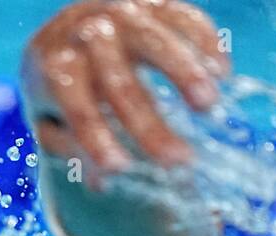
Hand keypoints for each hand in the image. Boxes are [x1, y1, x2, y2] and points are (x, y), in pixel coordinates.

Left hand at [22, 0, 231, 171]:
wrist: (68, 31)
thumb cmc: (63, 89)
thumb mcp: (53, 119)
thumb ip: (72, 148)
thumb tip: (101, 178)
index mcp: (54, 63)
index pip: (74, 101)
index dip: (94, 135)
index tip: (119, 169)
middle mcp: (85, 32)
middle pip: (116, 79)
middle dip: (148, 122)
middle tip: (180, 160)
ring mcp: (121, 11)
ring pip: (152, 37)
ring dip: (183, 71)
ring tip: (209, 106)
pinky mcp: (153, 1)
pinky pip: (182, 16)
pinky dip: (204, 41)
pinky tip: (223, 73)